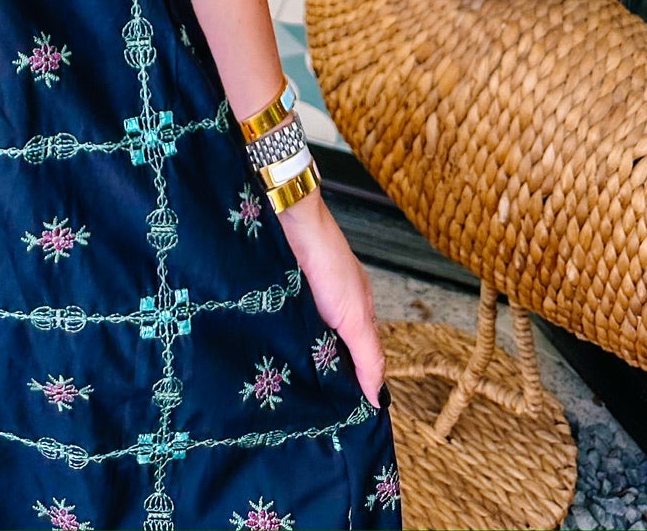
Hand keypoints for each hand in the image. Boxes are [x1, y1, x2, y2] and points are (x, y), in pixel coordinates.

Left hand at [277, 191, 385, 405]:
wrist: (291, 222)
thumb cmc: (328, 262)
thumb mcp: (356, 317)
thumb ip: (368, 356)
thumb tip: (377, 400)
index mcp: (353, 318)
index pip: (357, 365)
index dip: (352, 391)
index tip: (343, 423)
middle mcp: (327, 316)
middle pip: (326, 360)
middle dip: (320, 384)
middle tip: (310, 419)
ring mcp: (300, 310)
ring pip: (300, 351)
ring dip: (295, 369)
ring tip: (285, 401)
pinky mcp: (276, 304)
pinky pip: (279, 336)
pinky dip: (277, 349)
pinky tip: (268, 367)